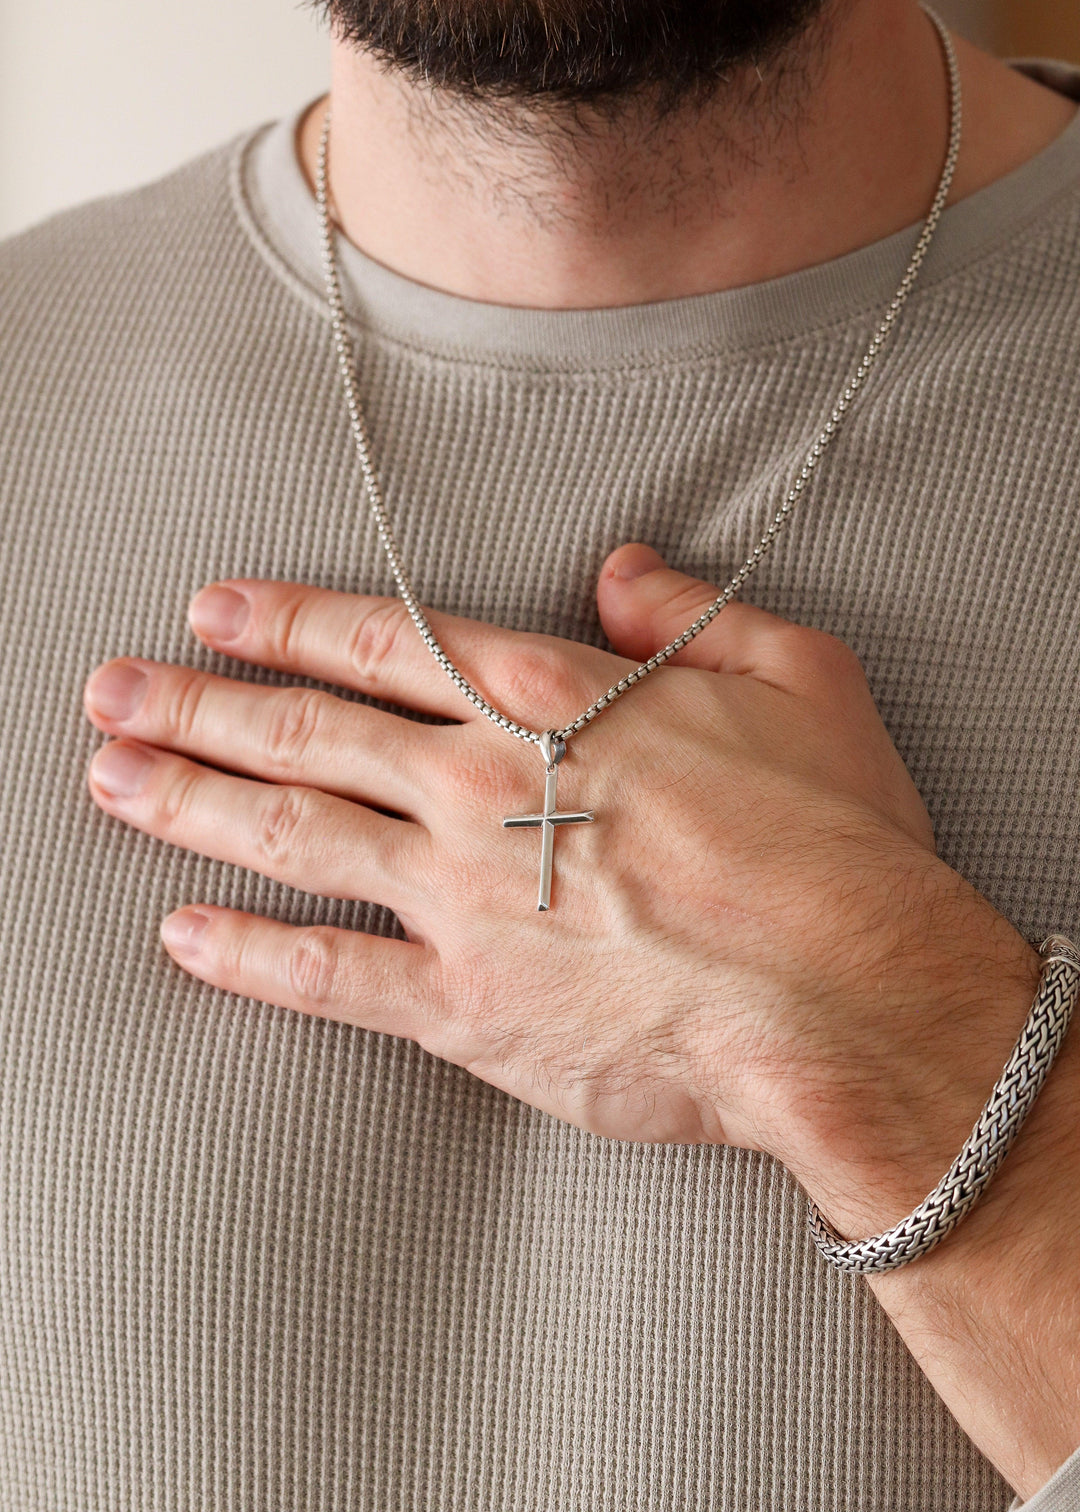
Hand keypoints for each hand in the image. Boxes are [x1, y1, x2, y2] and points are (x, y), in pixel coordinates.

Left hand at [81, 543, 1037, 1211]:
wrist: (848, 997)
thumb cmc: (835, 843)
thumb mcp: (802, 679)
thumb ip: (697, 614)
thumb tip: (623, 570)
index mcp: (552, 703)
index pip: (384, 645)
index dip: (287, 622)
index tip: (212, 611)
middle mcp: (482, 787)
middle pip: (308, 732)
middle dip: (196, 705)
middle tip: (111, 691)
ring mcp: (462, 898)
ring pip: (296, 834)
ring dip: (191, 803)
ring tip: (110, 781)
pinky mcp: (467, 1007)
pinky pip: (329, 977)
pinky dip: (249, 955)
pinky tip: (183, 935)